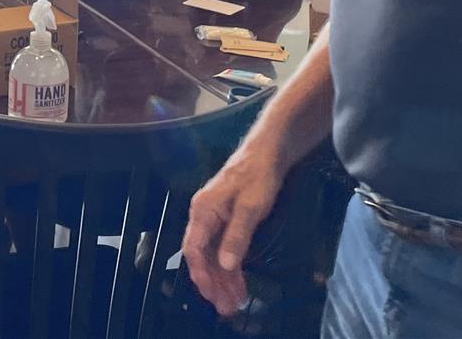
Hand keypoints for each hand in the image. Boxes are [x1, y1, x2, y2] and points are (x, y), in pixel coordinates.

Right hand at [183, 145, 284, 315]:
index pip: (193, 249)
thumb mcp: (251, 207)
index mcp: (203, 211)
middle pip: (202, 256)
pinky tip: (238, 281)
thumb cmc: (257, 176)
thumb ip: (236, 236)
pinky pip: (222, 248)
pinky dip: (230, 267)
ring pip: (212, 255)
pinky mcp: (226, 220)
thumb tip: (224, 265)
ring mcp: (214, 218)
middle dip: (213, 283)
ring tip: (234, 301)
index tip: (212, 294)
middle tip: (227, 307)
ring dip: (222, 279)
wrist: (268, 152)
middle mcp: (203, 216)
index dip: (201, 274)